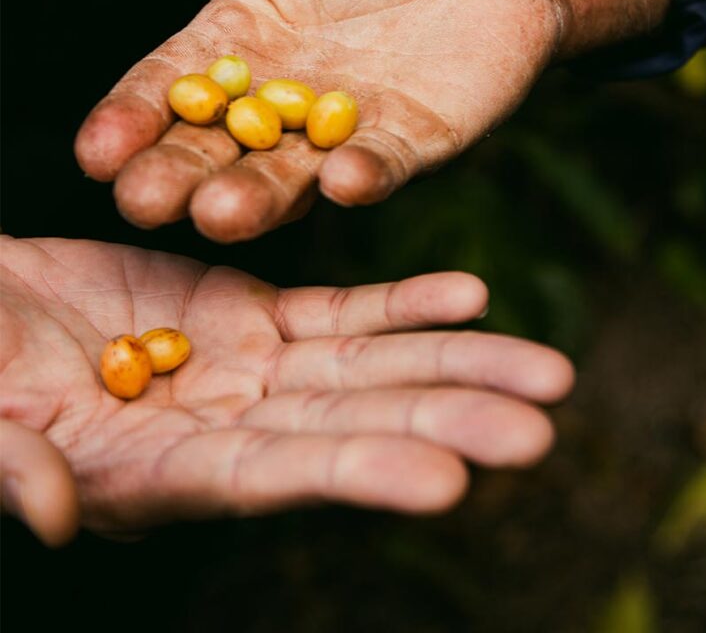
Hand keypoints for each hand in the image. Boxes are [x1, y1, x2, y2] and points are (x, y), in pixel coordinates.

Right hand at [0, 236, 572, 541]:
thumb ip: (12, 469)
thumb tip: (57, 518)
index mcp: (168, 473)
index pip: (276, 479)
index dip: (359, 476)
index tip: (449, 482)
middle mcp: (230, 429)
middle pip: (353, 425)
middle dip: (447, 421)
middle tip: (540, 426)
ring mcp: (250, 367)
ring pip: (369, 366)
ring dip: (456, 363)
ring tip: (545, 370)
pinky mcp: (253, 311)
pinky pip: (341, 310)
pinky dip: (405, 303)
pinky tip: (469, 295)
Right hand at [76, 0, 671, 242]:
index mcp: (235, 44)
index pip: (169, 88)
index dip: (130, 118)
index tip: (94, 151)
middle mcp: (276, 103)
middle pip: (215, 149)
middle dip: (177, 176)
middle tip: (141, 202)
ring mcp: (340, 131)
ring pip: (288, 174)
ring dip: (255, 196)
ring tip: (218, 214)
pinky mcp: (409, 144)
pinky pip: (381, 164)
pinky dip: (361, 175)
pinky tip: (341, 180)